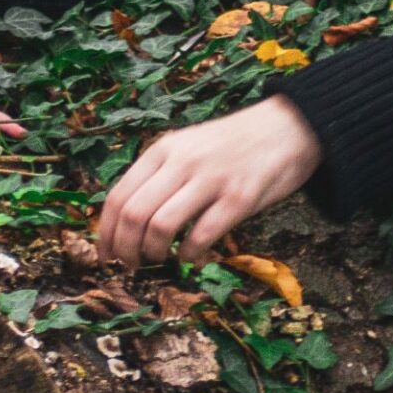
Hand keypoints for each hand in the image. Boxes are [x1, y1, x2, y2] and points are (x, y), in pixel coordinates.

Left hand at [95, 95, 322, 265]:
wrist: (286, 127)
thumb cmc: (231, 144)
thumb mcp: (187, 146)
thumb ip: (160, 174)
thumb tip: (126, 220)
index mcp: (163, 149)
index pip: (118, 196)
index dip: (106, 233)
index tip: (106, 256)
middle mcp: (182, 162)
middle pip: (134, 214)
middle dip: (125, 249)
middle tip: (130, 265)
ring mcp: (211, 179)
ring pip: (160, 226)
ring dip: (153, 253)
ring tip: (158, 260)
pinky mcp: (240, 198)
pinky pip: (201, 234)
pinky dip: (188, 254)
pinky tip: (189, 257)